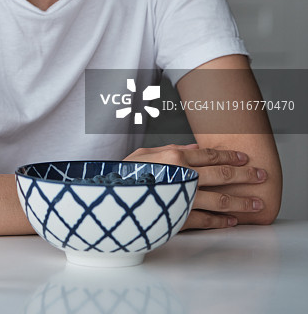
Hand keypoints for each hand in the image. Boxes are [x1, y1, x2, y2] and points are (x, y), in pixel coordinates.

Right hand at [125, 143, 267, 229]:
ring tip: (256, 203)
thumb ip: (169, 150)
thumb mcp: (143, 155)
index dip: (229, 156)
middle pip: (220, 175)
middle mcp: (181, 177)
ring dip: (240, 201)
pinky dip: (221, 222)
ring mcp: (181, 199)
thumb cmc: (124, 175)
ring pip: (218, 199)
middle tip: (262, 175)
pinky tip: (232, 221)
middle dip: (244, 176)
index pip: (208, 155)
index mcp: (173, 158)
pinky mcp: (177, 219)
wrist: (107, 199)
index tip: (245, 158)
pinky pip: (205, 221)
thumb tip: (193, 148)